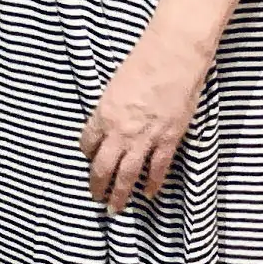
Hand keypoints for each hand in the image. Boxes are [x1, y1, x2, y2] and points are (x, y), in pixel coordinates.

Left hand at [80, 47, 201, 212]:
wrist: (174, 54)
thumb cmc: (145, 60)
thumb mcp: (116, 84)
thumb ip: (111, 108)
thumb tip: (111, 122)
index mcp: (103, 114)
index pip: (88, 144)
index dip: (88, 154)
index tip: (91, 160)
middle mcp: (120, 131)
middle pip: (102, 168)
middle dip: (97, 187)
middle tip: (97, 198)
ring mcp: (145, 138)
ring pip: (127, 176)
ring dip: (120, 195)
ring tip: (116, 208)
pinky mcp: (168, 139)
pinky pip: (157, 169)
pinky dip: (152, 184)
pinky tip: (149, 193)